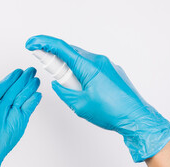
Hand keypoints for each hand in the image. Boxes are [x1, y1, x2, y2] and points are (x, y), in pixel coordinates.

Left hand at [0, 68, 41, 166]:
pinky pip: (27, 109)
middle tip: (31, 71)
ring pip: (22, 97)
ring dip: (30, 88)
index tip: (18, 71)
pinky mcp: (18, 123)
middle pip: (15, 89)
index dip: (11, 78)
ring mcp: (9, 115)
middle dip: (23, 80)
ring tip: (36, 80)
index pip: (2, 86)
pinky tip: (37, 94)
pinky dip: (33, 101)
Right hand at [26, 35, 169, 161]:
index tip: (32, 44)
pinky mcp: (112, 71)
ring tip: (71, 88)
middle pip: (70, 52)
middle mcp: (99, 61)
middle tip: (48, 69)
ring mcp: (107, 65)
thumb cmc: (112, 112)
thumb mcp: (79, 105)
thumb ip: (64, 92)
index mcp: (88, 67)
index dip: (43, 44)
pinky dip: (82, 73)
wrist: (137, 118)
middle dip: (56, 59)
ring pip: (81, 60)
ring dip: (70, 70)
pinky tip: (83, 88)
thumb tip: (57, 84)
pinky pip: (92, 66)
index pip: (61, 48)